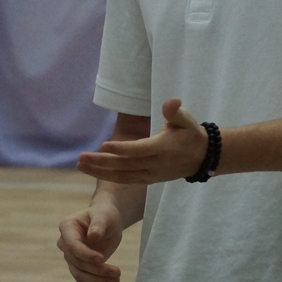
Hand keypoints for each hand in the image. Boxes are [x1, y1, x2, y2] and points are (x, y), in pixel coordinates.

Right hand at [57, 202, 122, 281]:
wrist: (107, 220)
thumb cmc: (104, 214)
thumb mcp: (104, 216)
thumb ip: (98, 225)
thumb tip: (92, 236)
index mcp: (67, 228)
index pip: (72, 246)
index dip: (86, 255)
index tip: (102, 259)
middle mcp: (65, 244)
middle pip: (78, 263)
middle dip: (97, 270)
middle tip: (118, 272)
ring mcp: (72, 257)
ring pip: (80, 275)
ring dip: (98, 279)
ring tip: (117, 278)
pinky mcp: (81, 267)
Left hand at [76, 98, 207, 183]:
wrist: (201, 157)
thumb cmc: (190, 134)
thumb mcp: (187, 120)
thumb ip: (175, 111)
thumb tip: (171, 102)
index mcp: (163, 148)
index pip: (138, 150)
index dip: (121, 149)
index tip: (102, 146)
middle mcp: (155, 164)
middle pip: (124, 165)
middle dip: (101, 163)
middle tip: (80, 158)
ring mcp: (150, 174)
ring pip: (122, 176)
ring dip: (99, 171)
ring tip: (80, 165)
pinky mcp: (147, 179)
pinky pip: (125, 180)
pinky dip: (108, 176)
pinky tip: (93, 171)